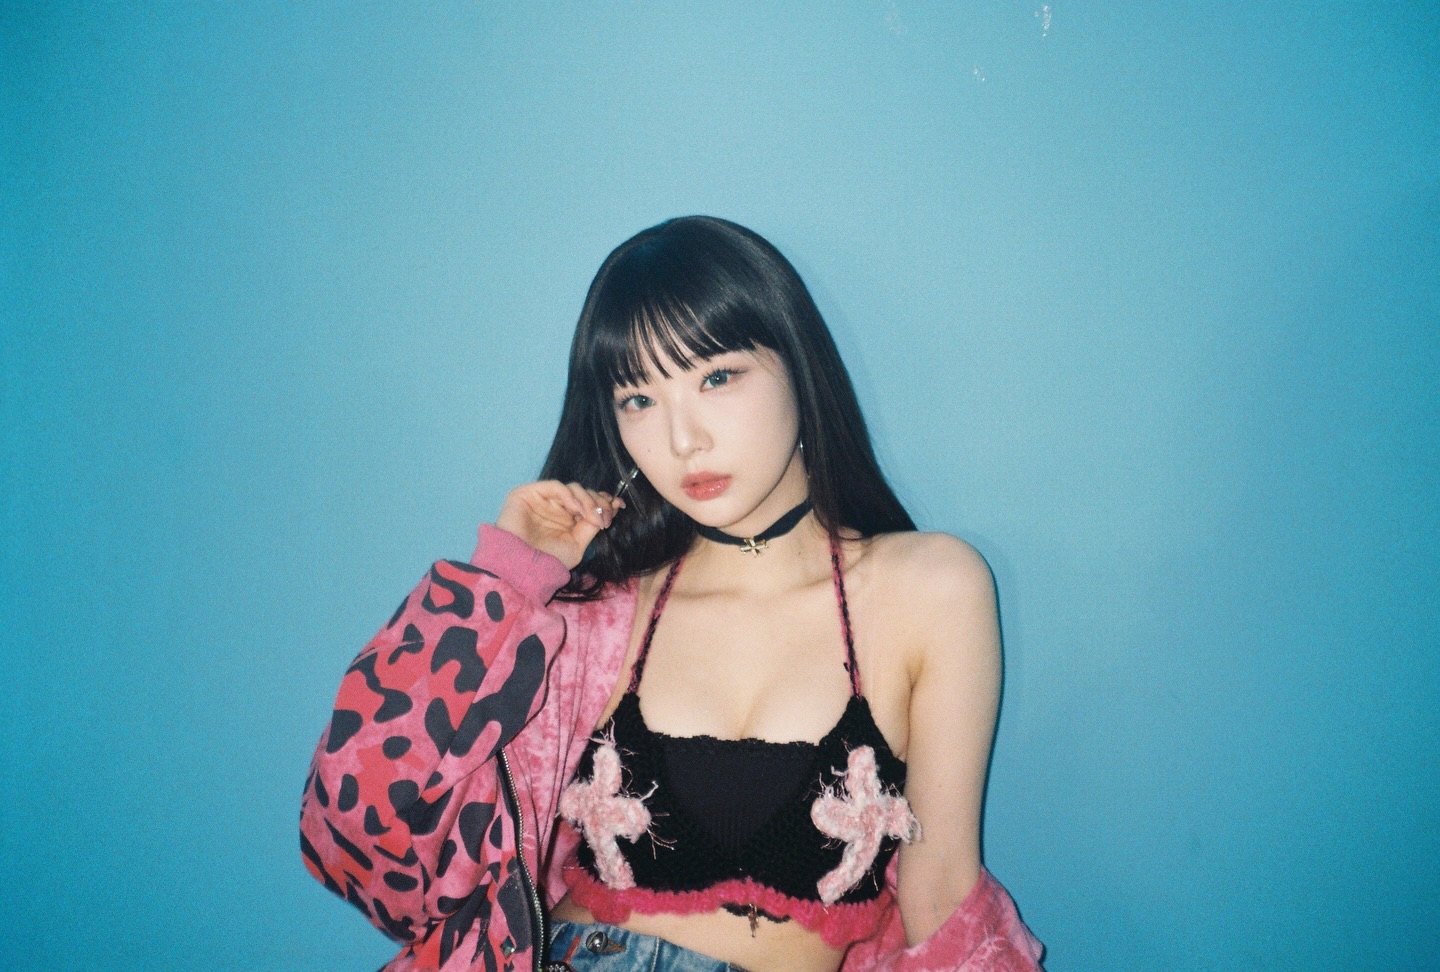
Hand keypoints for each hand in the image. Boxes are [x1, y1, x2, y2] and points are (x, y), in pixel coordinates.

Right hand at [495, 480, 626, 569]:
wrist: (522, 566)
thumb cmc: (547, 560)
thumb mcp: (577, 544)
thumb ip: (591, 525)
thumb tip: (610, 508)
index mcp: (567, 520)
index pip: (588, 503)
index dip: (604, 502)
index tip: (619, 506)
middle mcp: (556, 508)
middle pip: (584, 493)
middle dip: (599, 502)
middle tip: (606, 516)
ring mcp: (543, 500)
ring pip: (572, 488)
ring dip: (587, 500)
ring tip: (592, 515)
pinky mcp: (528, 493)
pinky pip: (555, 486)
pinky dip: (569, 495)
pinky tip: (576, 508)